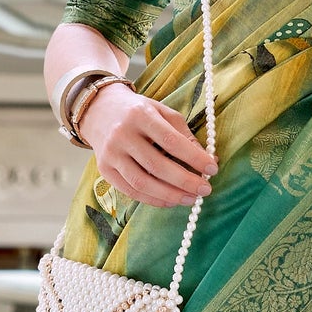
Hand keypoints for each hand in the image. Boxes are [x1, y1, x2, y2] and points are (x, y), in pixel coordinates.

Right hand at [81, 81, 215, 208]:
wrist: (99, 110)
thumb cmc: (139, 112)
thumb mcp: (163, 112)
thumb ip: (184, 135)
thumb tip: (208, 161)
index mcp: (140, 115)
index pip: (171, 140)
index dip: (194, 157)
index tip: (212, 169)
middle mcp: (122, 134)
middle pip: (157, 165)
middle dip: (185, 181)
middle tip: (205, 190)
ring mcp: (111, 154)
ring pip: (142, 182)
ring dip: (170, 195)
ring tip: (190, 199)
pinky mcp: (105, 169)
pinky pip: (131, 191)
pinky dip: (153, 200)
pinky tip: (170, 201)